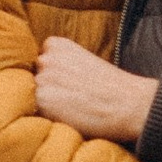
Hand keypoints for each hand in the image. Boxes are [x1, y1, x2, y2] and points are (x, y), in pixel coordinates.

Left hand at [33, 34, 157, 142]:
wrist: (129, 104)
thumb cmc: (112, 88)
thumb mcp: (84, 62)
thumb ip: (61, 65)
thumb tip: (42, 79)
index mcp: (57, 44)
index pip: (38, 62)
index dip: (52, 76)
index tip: (70, 84)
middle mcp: (46, 58)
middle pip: (32, 78)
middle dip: (47, 88)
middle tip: (72, 99)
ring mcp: (42, 78)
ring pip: (31, 95)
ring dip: (45, 103)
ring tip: (71, 108)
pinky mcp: (42, 100)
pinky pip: (35, 111)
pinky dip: (47, 116)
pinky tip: (69, 116)